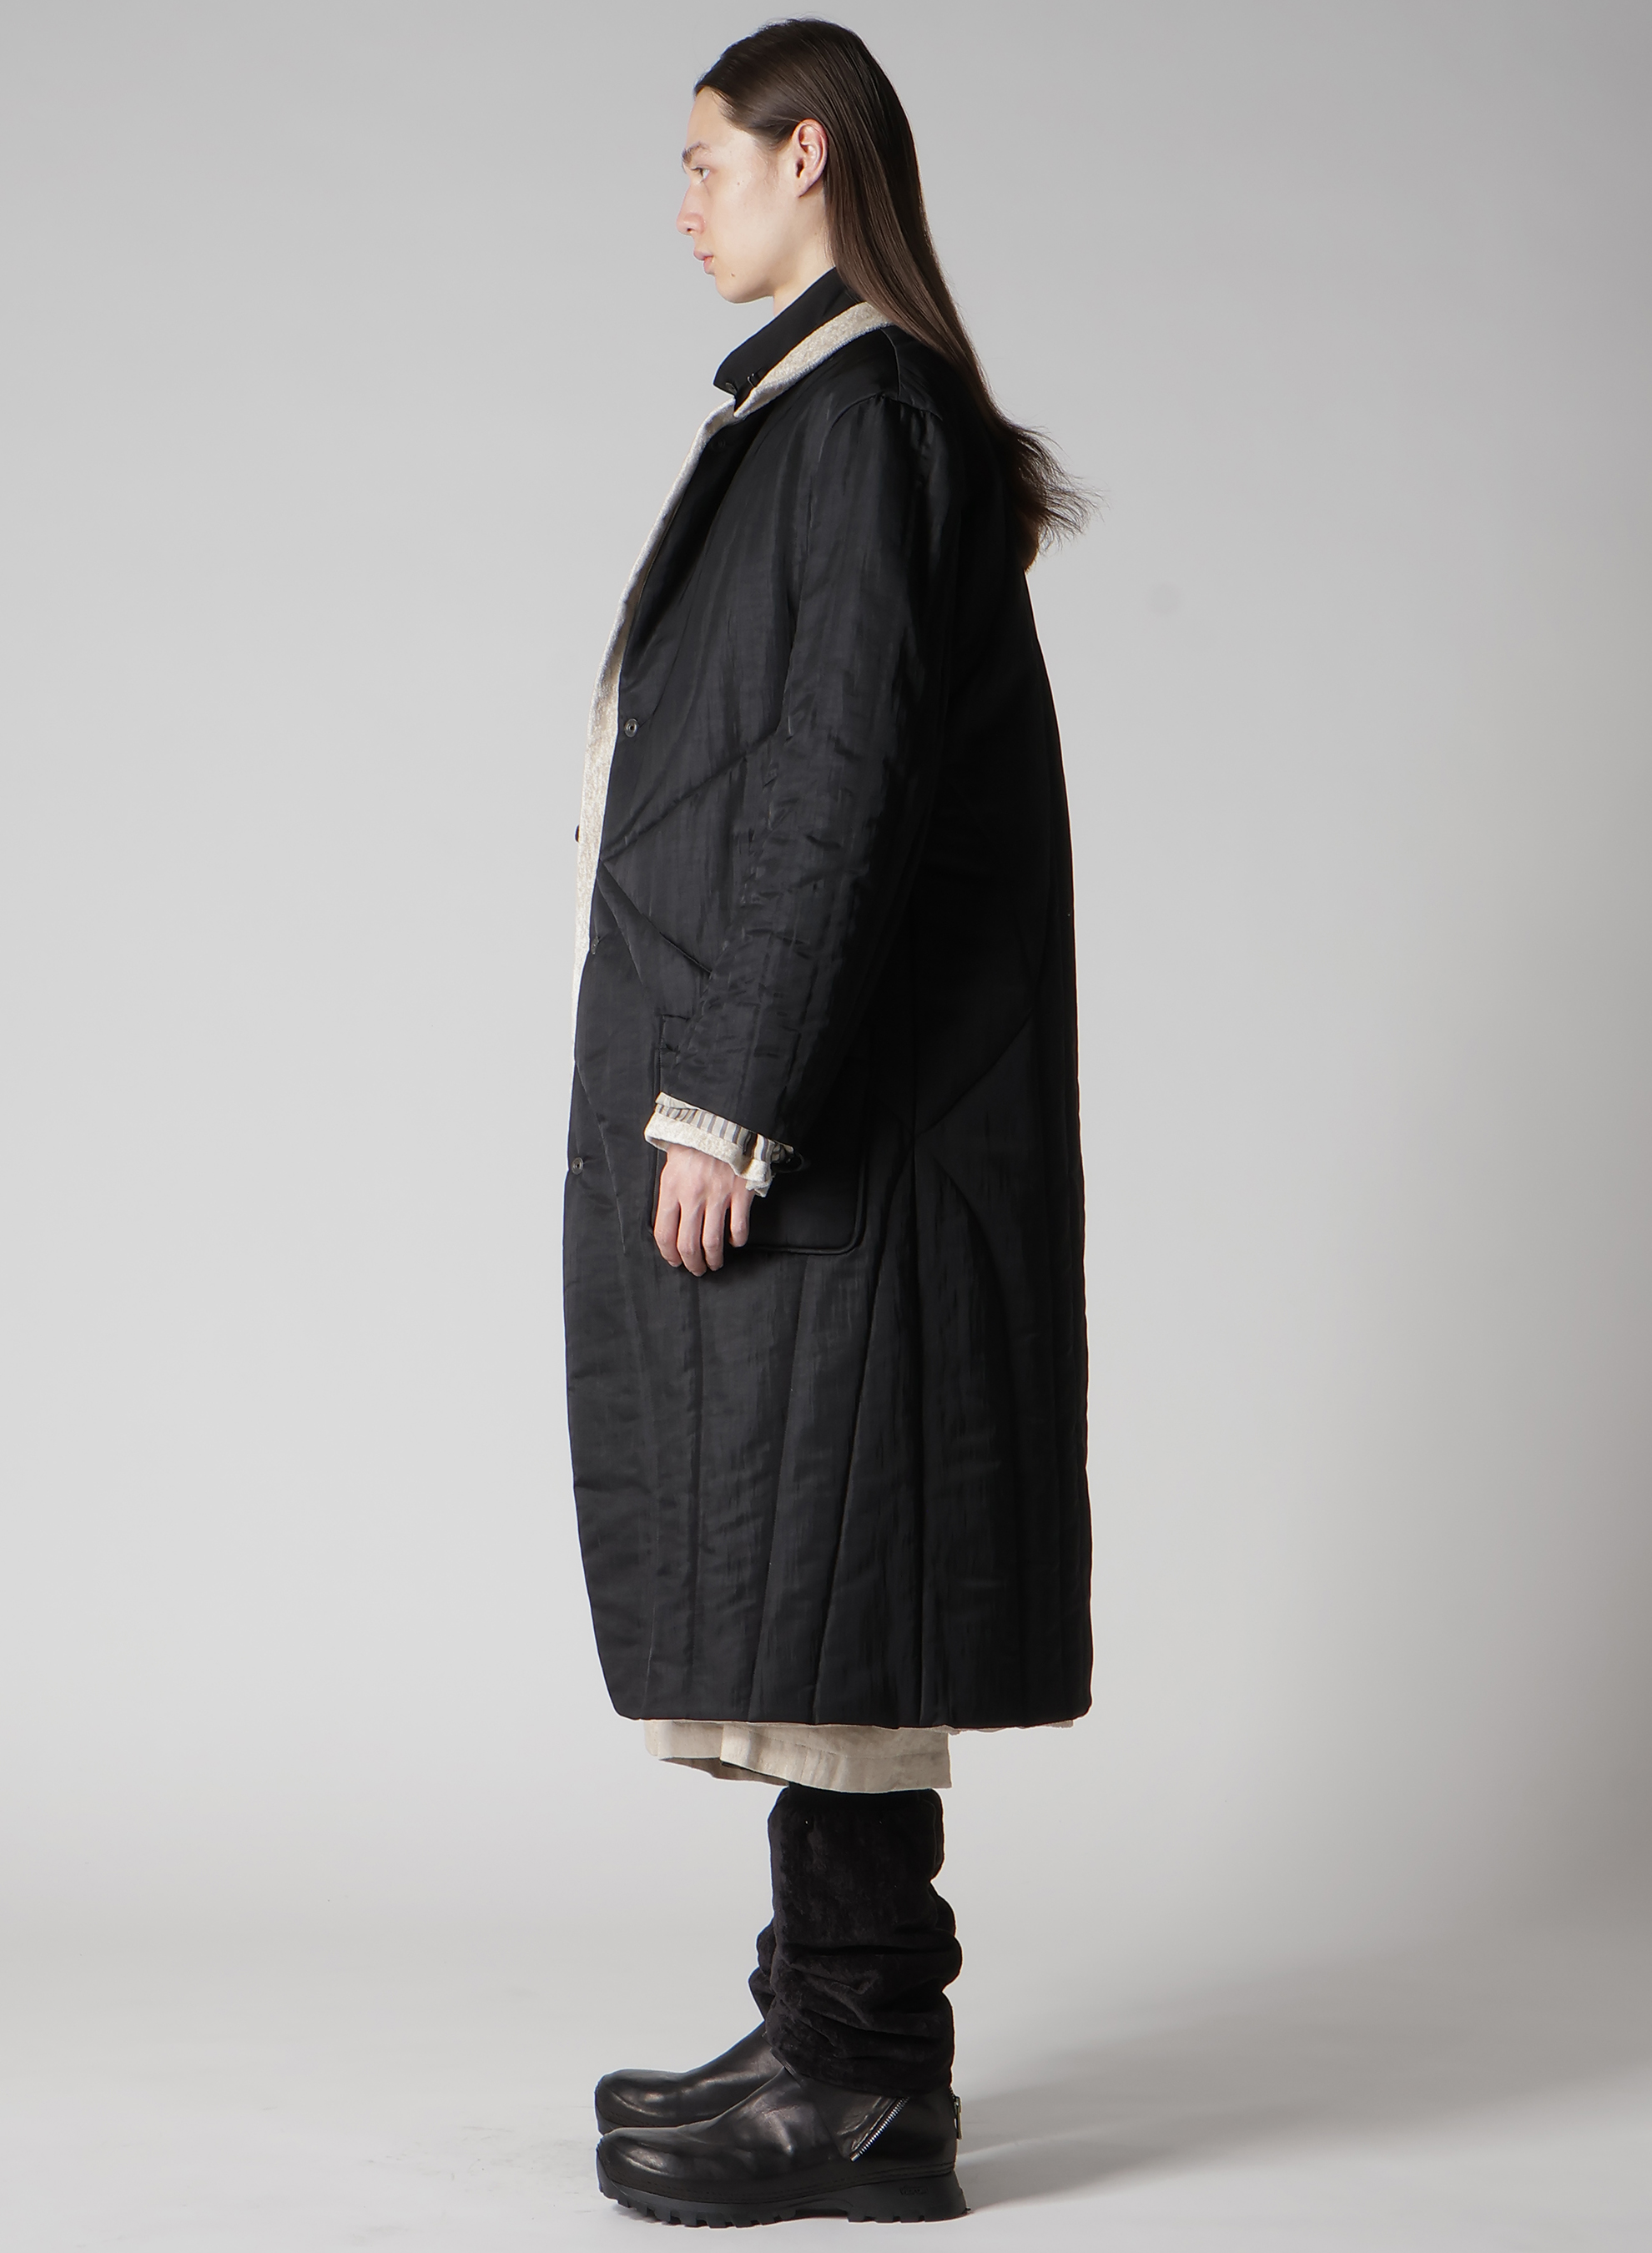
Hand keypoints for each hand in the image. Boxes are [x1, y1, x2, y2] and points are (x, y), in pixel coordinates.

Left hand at [653, 1144, 754, 1274]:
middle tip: (696, 1269)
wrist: (722, 1122)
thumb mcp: (672, 1167)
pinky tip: (735, 1242)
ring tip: (715, 1263)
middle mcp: (693, 1196)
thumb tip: (670, 1225)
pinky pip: (738, 1228)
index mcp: (671, 1189)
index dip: (669, 1254)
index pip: (664, 1233)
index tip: (675, 1261)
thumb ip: (670, 1195)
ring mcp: (718, 1196)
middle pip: (688, 1244)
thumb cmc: (695, 1145)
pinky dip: (737, 1240)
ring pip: (712, 1242)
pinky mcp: (740, 1193)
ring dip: (713, 1259)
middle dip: (692, 1263)